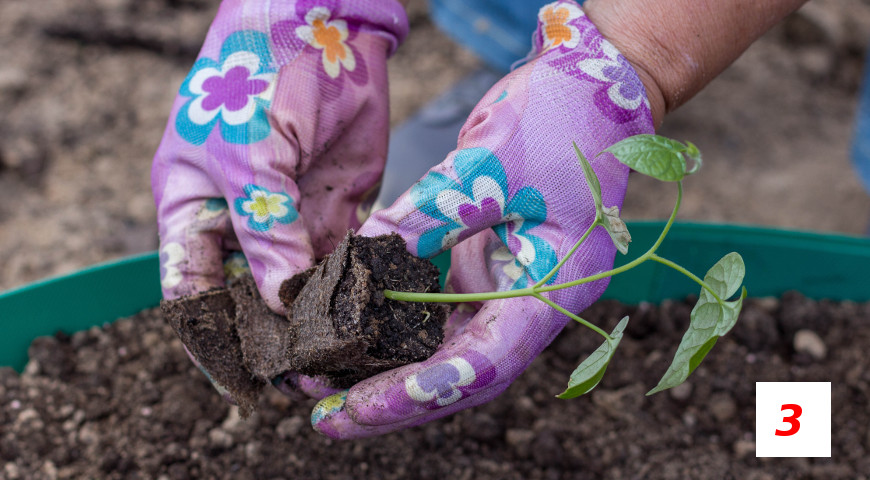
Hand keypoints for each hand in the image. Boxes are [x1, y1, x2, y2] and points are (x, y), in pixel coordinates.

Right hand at [152, 0, 407, 386]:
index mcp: (193, 207)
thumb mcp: (250, 154)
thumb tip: (282, 300)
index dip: (209, 338)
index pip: (190, 289)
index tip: (240, 381)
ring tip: (343, 362)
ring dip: (320, 324)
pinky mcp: (339, 208)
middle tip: (304, 381)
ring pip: (302, 287)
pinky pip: (345, 260)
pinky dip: (355, 291)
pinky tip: (369, 321)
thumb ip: (266, 229)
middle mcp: (242, 220)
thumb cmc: (260, 74)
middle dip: (274, 340)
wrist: (324, 23)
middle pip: (250, 298)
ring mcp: (291, 216)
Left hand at [310, 0, 653, 438]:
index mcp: (554, 287)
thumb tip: (356, 260)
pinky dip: (397, 330)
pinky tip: (353, 336)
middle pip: (462, 373)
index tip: (358, 405)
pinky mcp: (488, 272)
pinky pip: (441, 315)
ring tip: (324, 386)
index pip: (485, 360)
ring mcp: (512, 290)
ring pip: (448, 352)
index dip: (421, 389)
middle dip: (394, 400)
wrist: (593, 89)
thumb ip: (428, 216)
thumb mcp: (489, 164)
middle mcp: (534, 302)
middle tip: (326, 416)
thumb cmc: (561, 120)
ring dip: (389, 372)